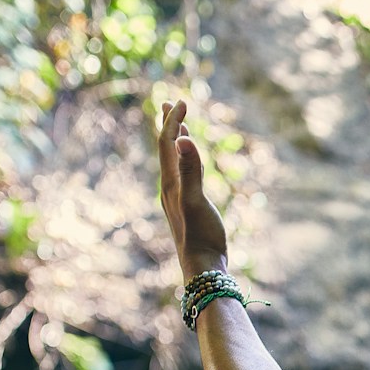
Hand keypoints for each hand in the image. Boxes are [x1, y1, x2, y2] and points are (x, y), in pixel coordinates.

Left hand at [156, 98, 229, 278]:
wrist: (203, 268)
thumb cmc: (200, 236)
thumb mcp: (196, 201)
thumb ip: (191, 170)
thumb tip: (184, 139)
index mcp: (170, 183)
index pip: (167, 144)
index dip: (173, 121)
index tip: (182, 102)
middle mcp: (170, 188)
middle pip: (166, 150)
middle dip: (168, 126)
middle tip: (169, 103)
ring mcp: (179, 198)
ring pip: (175, 162)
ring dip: (177, 142)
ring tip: (181, 127)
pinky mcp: (189, 207)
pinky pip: (186, 176)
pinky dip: (188, 161)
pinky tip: (193, 162)